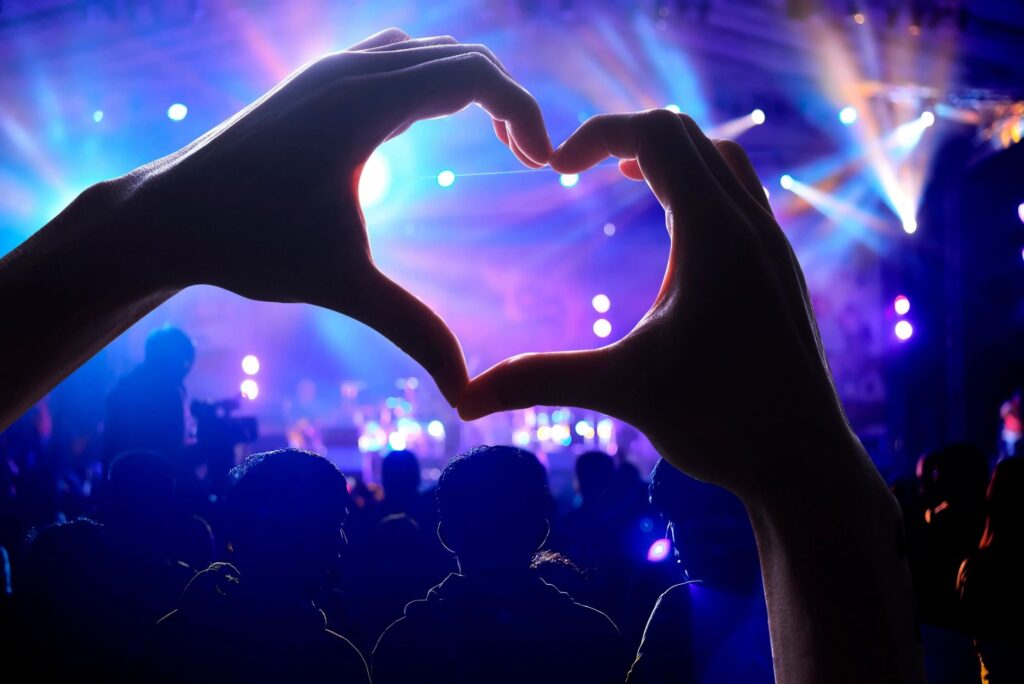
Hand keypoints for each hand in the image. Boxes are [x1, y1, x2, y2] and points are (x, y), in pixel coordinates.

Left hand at [118, 28, 551, 404]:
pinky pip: (395, 56)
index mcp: (362, 104)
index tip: (544, 164)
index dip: (524, 111)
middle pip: (460, 54)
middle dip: (507, 99)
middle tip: (529, 158)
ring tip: (498, 139)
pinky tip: (432, 125)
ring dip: (471, 84)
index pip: (473, 74)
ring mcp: (328, 69)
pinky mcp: (315, 81)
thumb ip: (412, 330)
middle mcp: (348, 71)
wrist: (166, 216)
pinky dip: (433, 79)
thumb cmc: (247, 244)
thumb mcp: (341, 285)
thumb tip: (465, 393)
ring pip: (428, 49)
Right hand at [458, 110, 849, 491]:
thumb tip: (462, 401)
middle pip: (687, 134)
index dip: (596, 133)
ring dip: (668, 156)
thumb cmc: (722, 423)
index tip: (551, 166)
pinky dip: (698, 185)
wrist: (805, 463)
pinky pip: (739, 195)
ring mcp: (771, 246)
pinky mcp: (778, 271)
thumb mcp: (623, 391)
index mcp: (714, 235)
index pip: (656, 134)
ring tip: (623, 176)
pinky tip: (670, 231)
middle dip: (625, 135)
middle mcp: (750, 226)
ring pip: (721, 160)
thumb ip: (541, 380)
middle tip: (577, 165)